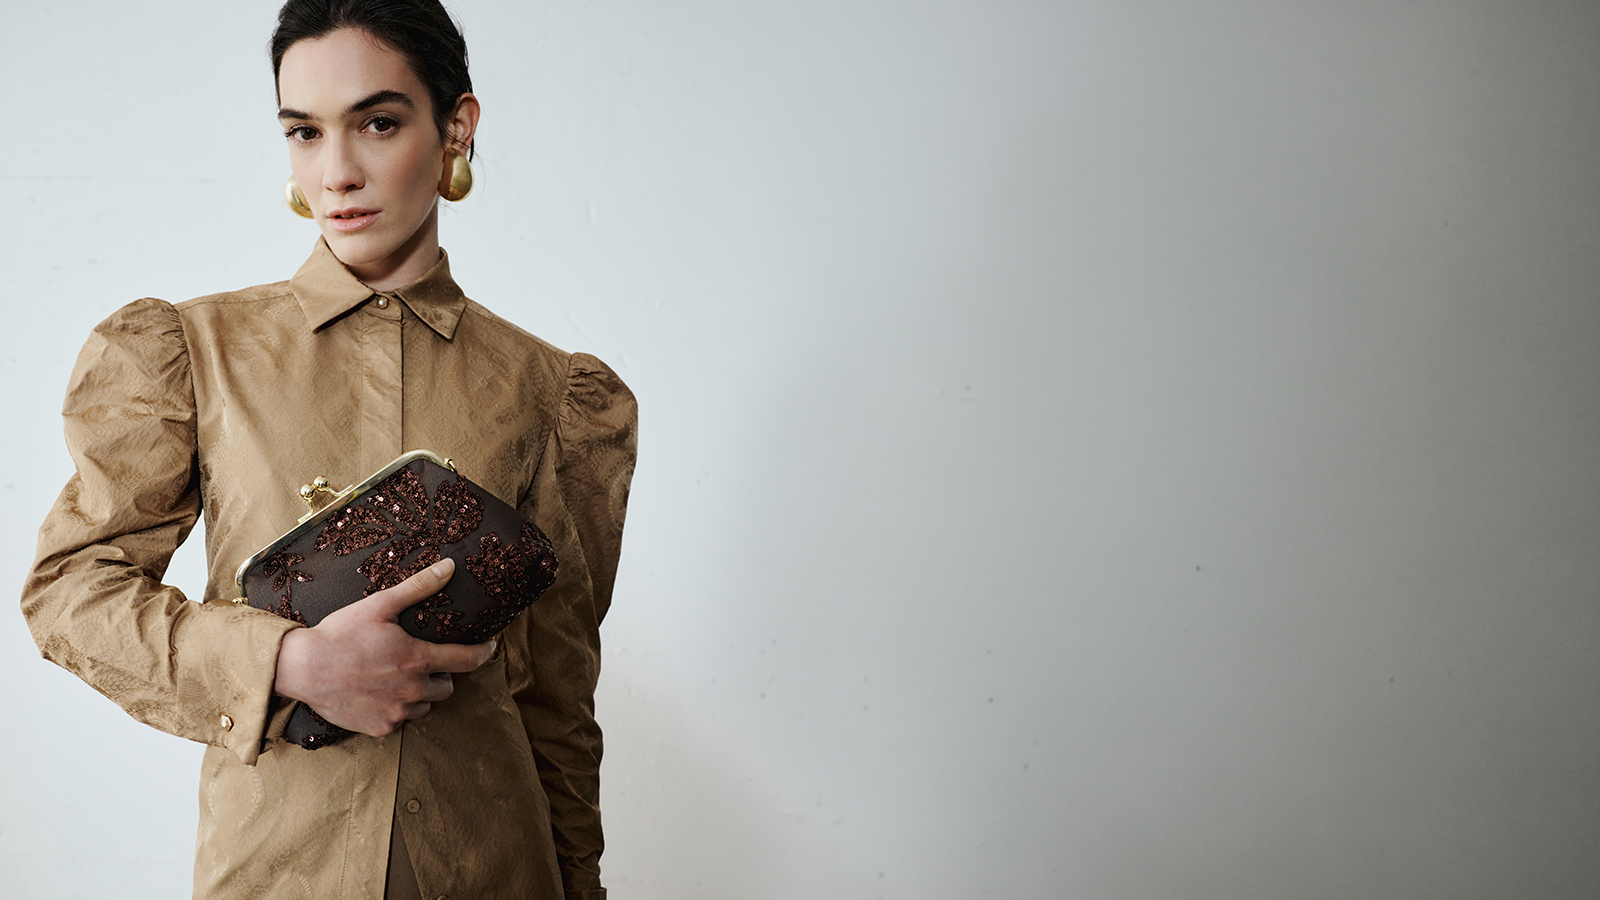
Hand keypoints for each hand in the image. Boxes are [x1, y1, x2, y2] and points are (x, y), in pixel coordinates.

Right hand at [272, 558, 496, 736]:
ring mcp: (397, 712)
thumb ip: (418, 587)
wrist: (302, 668)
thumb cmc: (340, 634)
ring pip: (425, 706)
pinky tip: (378, 693)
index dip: (483, 653)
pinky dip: (396, 708)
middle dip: (441, 674)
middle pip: (447, 687)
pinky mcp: (380, 728)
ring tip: (397, 678)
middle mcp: (413, 690)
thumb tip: (449, 567)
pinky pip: (400, 720)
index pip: (468, 660)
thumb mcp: (379, 605)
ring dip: (419, 694)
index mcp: (418, 660)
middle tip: (421, 662)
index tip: (488, 647)